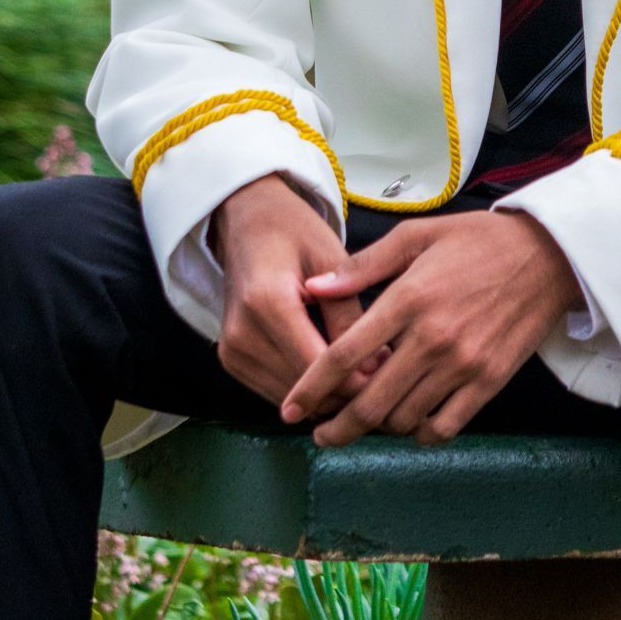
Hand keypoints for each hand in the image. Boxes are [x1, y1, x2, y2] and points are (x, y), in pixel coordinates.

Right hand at [210, 174, 372, 407]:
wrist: (247, 221)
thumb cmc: (294, 230)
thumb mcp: (331, 258)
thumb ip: (348, 314)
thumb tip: (374, 369)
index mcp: (267, 302)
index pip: (315, 365)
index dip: (355, 379)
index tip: (389, 374)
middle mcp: (241, 334)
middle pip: (301, 388)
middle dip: (344, 390)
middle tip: (381, 375)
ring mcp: (231, 351)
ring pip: (289, 398)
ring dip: (325, 395)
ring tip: (361, 372)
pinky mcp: (231, 360)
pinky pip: (275, 390)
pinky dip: (305, 388)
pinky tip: (332, 371)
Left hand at [279, 210, 579, 447]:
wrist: (548, 254)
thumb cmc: (479, 240)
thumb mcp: (417, 235)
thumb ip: (363, 266)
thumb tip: (313, 288)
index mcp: (409, 298)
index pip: (345, 356)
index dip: (311, 388)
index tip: (291, 410)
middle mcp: (432, 338)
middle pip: (369, 401)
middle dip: (337, 427)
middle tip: (321, 434)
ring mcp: (462, 364)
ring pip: (404, 419)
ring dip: (379, 427)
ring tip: (368, 420)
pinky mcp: (489, 381)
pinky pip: (444, 426)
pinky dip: (420, 433)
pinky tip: (411, 423)